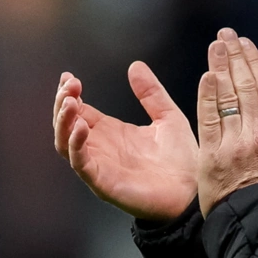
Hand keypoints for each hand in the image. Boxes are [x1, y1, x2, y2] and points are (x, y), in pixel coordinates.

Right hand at [52, 63, 197, 219]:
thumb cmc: (182, 160)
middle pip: (66, 124)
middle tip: (69, 86)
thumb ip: (151, 93)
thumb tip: (135, 65)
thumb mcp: (168, 117)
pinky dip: (75, 145)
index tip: (69, 76)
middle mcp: (101, 147)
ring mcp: (99, 165)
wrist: (194, 192)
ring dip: (63, 121)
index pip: (80, 110)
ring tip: (70, 102)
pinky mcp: (103, 182)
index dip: (70, 93)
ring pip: (65, 143)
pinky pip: (80, 163)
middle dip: (63, 103)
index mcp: (111, 132)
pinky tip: (81, 127)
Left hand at [197, 28, 257, 216]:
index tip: (247, 44)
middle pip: (245, 85)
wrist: (256, 222)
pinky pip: (209, 118)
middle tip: (226, 35)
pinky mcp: (212, 154)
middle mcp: (257, 132)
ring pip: (227, 96)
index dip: (255, 62)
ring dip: (220, 67)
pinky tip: (207, 76)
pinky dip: (208, 95)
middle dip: (235, 56)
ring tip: (216, 45)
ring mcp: (234, 142)